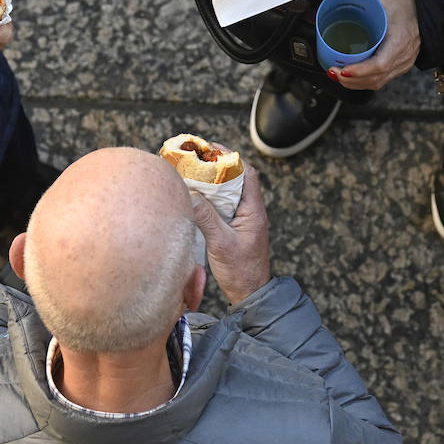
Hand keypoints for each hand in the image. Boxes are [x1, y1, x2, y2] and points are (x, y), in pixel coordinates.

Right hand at [189, 163, 270, 305]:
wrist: (250, 295)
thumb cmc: (241, 272)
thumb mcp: (221, 243)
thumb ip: (206, 218)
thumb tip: (189, 194)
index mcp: (253, 210)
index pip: (246, 173)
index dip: (230, 158)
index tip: (210, 149)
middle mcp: (250, 211)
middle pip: (236, 179)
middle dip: (216, 166)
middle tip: (194, 158)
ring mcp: (243, 219)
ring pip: (228, 192)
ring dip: (212, 182)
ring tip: (191, 173)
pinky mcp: (235, 228)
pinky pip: (223, 206)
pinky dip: (210, 198)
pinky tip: (195, 198)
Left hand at [326, 0, 419, 90]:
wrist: (425, 8)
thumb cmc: (406, 3)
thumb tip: (336, 1)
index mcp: (400, 39)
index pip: (380, 64)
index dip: (360, 71)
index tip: (343, 70)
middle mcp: (404, 56)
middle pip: (376, 78)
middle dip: (351, 80)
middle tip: (332, 72)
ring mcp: (404, 63)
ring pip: (378, 82)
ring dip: (355, 83)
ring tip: (337, 76)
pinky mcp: (401, 65)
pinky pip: (382, 79)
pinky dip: (364, 81)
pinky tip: (352, 77)